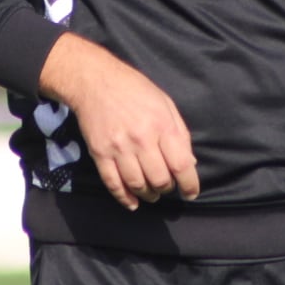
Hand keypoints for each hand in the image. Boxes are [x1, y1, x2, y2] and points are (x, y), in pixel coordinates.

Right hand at [38, 32, 198, 210]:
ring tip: (152, 193)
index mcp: (162, 125)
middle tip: (167, 186)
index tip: (190, 193)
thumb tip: (189, 164)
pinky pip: (113, 183)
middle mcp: (141, 139)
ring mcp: (118, 148)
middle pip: (160, 179)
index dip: (189, 185)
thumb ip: (179, 134)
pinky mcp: (100, 153)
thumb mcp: (165, 104)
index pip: (181, 165)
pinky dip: (124, 198)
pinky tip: (133, 202)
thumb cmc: (135, 90)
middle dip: (167, 189)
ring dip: (148, 195)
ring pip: (137, 185)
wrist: (94, 81)